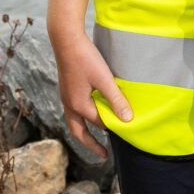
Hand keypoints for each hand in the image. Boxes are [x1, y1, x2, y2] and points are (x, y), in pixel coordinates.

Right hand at [51, 30, 128, 159]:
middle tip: (103, 155)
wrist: (65, 38)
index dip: (113, 127)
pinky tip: (91, 111)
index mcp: (79, 105)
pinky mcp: (66, 88)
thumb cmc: (85, 58)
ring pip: (74, 121)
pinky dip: (82, 117)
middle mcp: (69, 104)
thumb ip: (116, 99)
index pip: (99, 123)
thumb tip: (127, 120)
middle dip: (91, 144)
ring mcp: (66, 97)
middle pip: (79, 132)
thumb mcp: (104, 79)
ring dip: (85, 131)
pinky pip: (73, 110)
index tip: (127, 132)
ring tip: (96, 137)